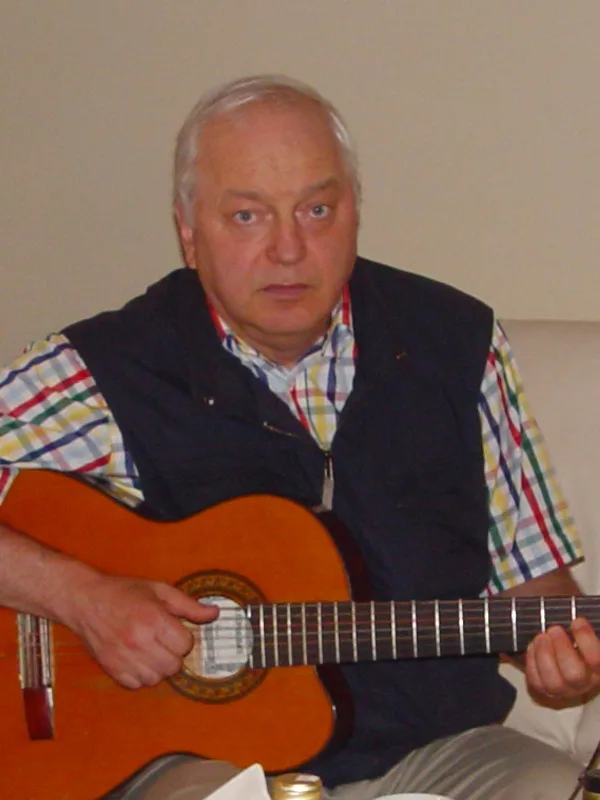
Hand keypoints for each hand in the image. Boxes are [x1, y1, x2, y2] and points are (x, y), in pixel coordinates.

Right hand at [64, 573, 217, 688]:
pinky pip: (137, 684)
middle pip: (173, 665)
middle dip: (172, 653)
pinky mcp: (111, 669)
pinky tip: (137, 659)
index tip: (172, 629)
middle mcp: (139, 642)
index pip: (185, 645)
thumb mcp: (159, 590)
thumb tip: (214, 613)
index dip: (182, 637)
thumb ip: (188, 605)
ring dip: (158, 666)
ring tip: (150, 649)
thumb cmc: (124, 593)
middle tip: (162, 640)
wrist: (86, 601)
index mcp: (153, 619)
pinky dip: (141, 676)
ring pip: (157, 678)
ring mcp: (124, 658)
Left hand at [525, 618, 599, 700]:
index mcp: (598, 667)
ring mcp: (565, 689)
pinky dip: (532, 662)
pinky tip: (533, 646)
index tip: (577, 621)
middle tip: (555, 629)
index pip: (596, 659)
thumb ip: (580, 624)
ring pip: (553, 682)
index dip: (586, 639)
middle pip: (575, 675)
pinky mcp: (546, 690)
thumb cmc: (577, 637)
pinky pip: (537, 682)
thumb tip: (577, 616)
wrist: (565, 653)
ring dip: (544, 655)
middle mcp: (584, 682)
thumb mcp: (582, 630)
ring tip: (542, 636)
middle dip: (562, 649)